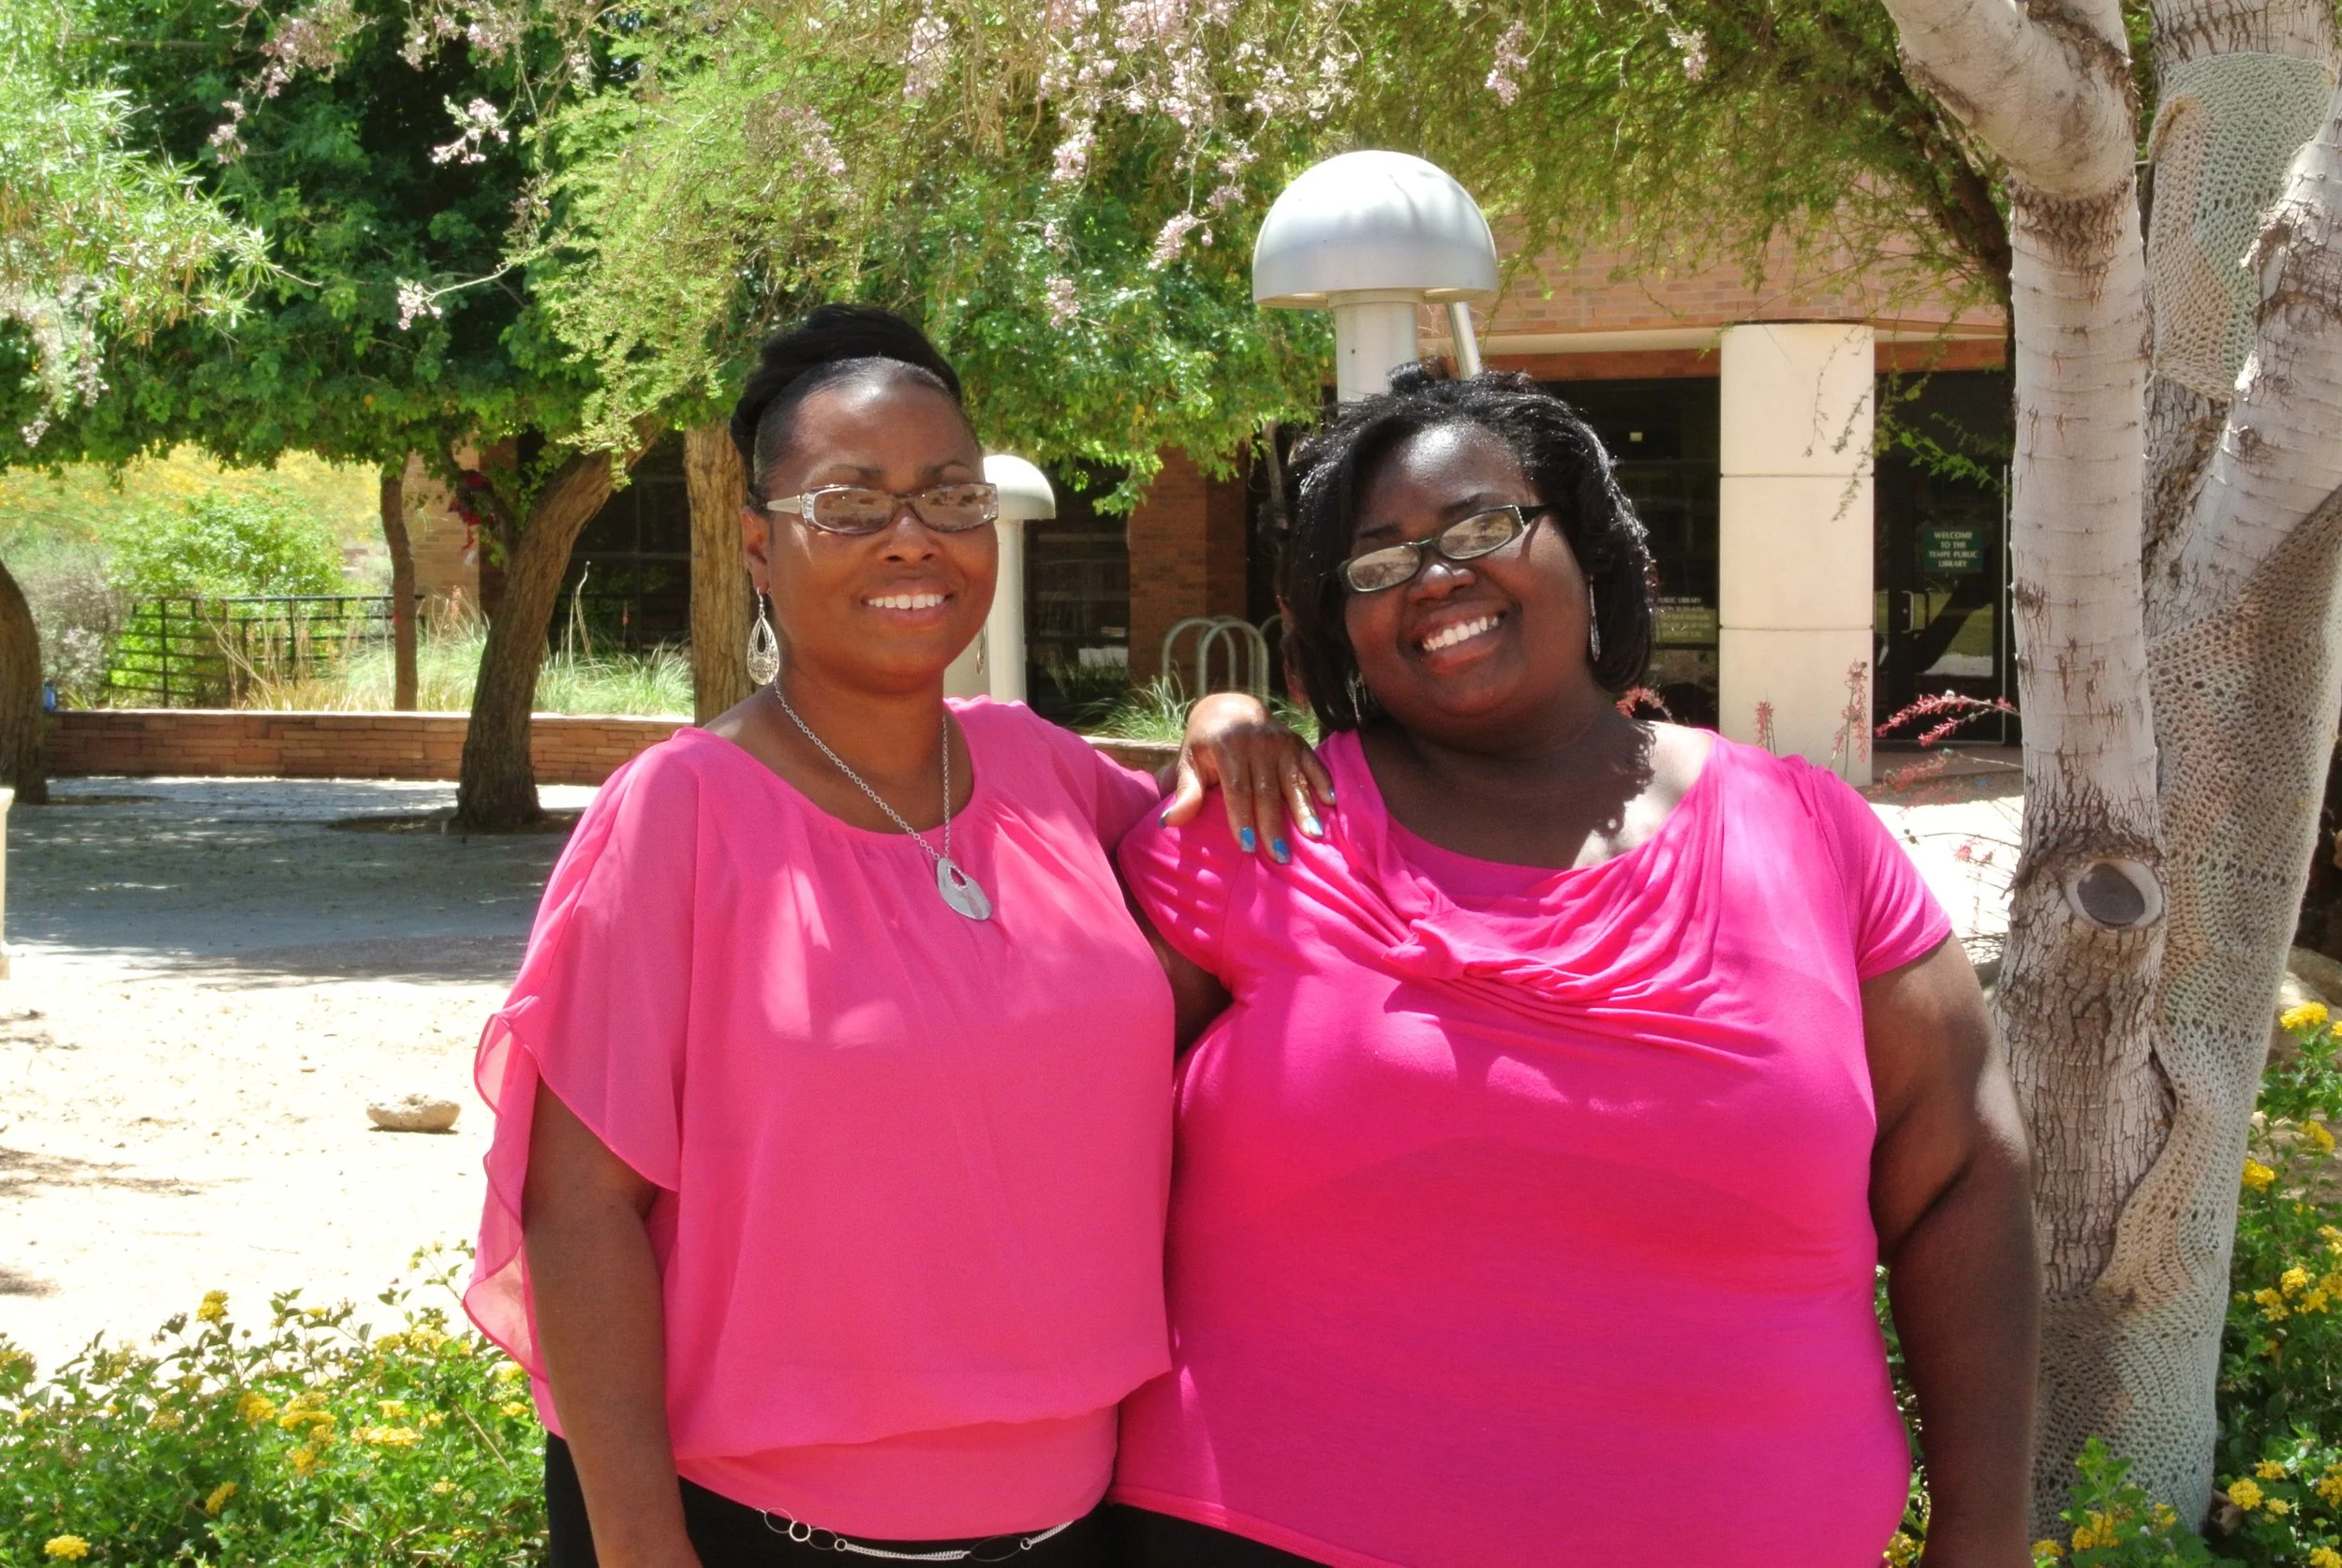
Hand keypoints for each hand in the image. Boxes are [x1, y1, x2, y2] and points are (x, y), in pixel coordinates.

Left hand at [1160, 692, 1334, 862]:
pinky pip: (1313, 764)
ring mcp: (1281, 740)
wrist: (1230, 707)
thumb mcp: (1189, 762)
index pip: (1237, 787)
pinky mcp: (1298, 742)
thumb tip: (1168, 822)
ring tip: (1313, 836)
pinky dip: (1323, 782)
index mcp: (1227, 745)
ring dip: (1304, 809)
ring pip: (1293, 780)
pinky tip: (1331, 803)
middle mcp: (1257, 741)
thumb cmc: (1205, 743)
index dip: (1241, 817)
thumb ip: (1185, 792)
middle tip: (1280, 856)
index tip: (1246, 845)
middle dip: (1274, 824)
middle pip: (1267, 789)